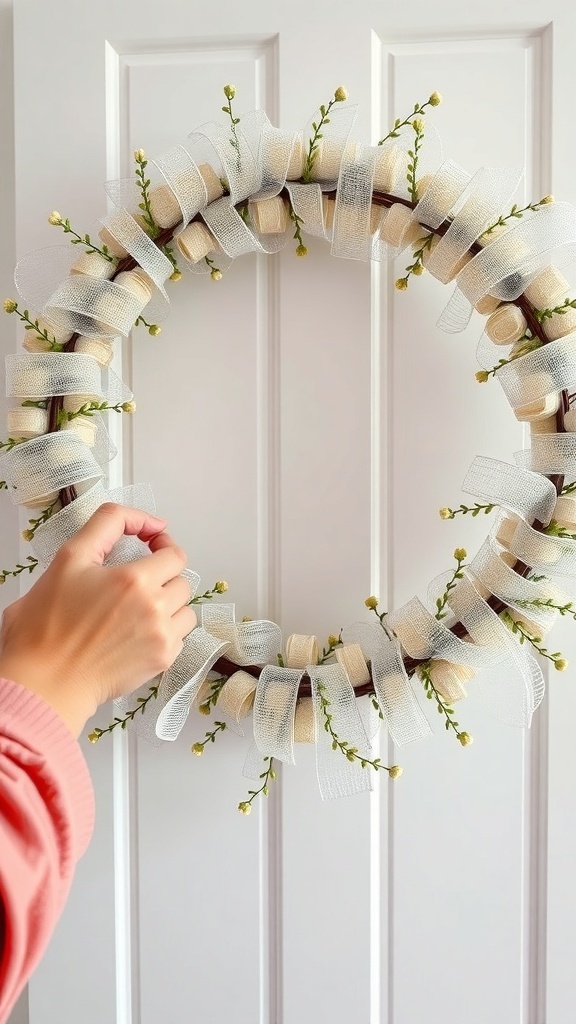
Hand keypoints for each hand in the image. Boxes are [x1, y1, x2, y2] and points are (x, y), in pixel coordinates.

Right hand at [0, 503, 196, 735]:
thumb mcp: (69, 558)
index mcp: (132, 579)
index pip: (174, 553)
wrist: (45, 681)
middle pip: (182, 580)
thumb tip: (145, 521)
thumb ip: (107, 525)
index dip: (164, 545)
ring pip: (186, 609)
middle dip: (163, 575)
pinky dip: (167, 630)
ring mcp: (161, 636)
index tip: (153, 545)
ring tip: (140, 608)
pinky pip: (182, 636)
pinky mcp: (162, 660)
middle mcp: (153, 607)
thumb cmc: (46, 626)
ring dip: (169, 604)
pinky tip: (140, 631)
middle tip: (138, 581)